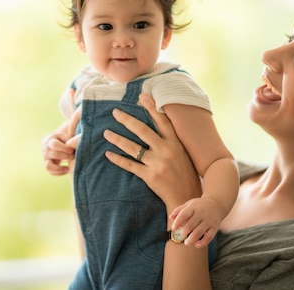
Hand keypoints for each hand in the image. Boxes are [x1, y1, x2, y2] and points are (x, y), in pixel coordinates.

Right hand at [42, 104, 81, 175]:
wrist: (69, 145)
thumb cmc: (72, 133)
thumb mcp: (73, 123)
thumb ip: (73, 108)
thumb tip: (72, 89)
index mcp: (51, 136)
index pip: (53, 143)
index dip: (64, 147)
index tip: (72, 148)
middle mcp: (46, 146)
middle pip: (50, 153)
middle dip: (63, 155)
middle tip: (73, 154)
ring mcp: (46, 156)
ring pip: (48, 163)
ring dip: (59, 163)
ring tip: (69, 161)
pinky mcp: (48, 165)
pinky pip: (48, 170)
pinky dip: (57, 171)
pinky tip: (67, 169)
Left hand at [103, 93, 201, 210]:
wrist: (187, 197)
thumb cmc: (184, 173)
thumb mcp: (182, 153)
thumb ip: (171, 140)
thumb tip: (158, 124)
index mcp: (175, 143)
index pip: (162, 120)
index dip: (151, 107)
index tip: (141, 96)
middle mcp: (167, 151)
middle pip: (143, 130)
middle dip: (127, 120)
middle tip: (115, 112)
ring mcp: (158, 164)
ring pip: (133, 148)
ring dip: (118, 139)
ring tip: (106, 133)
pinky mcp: (150, 177)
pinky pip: (130, 165)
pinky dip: (118, 159)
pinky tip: (108, 154)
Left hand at [170, 197, 221, 248]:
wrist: (217, 204)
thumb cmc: (199, 206)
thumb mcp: (189, 204)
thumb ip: (179, 210)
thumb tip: (170, 217)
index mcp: (193, 207)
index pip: (185, 213)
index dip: (178, 221)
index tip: (173, 228)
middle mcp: (201, 213)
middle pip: (192, 223)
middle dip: (185, 230)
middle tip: (181, 235)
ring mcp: (209, 221)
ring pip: (200, 231)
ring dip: (192, 238)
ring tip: (186, 243)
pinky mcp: (215, 227)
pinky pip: (209, 236)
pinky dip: (203, 242)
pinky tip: (197, 245)